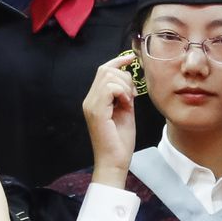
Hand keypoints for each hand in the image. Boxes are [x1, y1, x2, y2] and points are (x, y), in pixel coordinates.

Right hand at [82, 50, 140, 183]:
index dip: (118, 61)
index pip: (103, 71)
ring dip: (125, 86)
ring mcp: (91, 105)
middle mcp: (89, 100)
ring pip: (108, 76)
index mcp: (95, 100)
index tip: (131, 59)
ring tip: (129, 102)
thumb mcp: (125, 111)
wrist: (114, 161)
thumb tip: (128, 79)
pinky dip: (123, 93)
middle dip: (125, 77)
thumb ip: (124, 95)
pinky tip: (127, 104)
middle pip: (106, 70)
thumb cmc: (120, 141)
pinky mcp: (96, 111)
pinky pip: (110, 88)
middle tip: (132, 96)